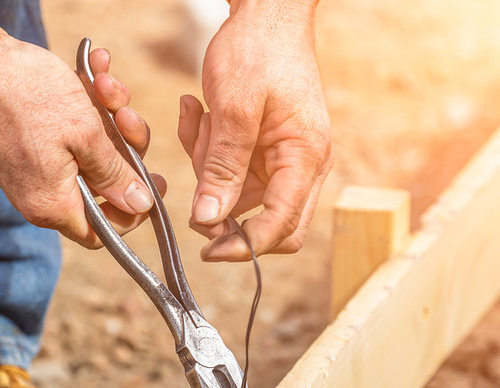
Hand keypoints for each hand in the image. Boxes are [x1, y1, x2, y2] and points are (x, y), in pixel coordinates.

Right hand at [0, 27, 165, 248]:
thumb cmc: (24, 94)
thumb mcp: (84, 133)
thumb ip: (115, 173)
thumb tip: (139, 205)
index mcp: (52, 204)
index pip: (103, 232)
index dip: (133, 211)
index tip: (152, 179)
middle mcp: (39, 193)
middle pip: (101, 185)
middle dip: (123, 146)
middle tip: (127, 115)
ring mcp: (31, 166)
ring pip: (88, 151)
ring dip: (106, 115)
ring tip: (105, 81)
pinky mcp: (26, 140)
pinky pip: (68, 131)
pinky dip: (84, 102)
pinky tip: (92, 67)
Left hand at [177, 0, 332, 261]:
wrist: (267, 12)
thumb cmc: (258, 50)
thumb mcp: (233, 108)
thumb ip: (222, 167)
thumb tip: (209, 221)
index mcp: (305, 158)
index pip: (282, 225)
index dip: (245, 247)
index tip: (208, 252)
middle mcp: (302, 166)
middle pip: (270, 223)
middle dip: (226, 213)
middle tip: (194, 194)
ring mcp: (284, 159)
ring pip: (241, 198)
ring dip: (209, 172)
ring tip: (199, 122)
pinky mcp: (265, 150)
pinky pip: (231, 171)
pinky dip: (208, 152)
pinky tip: (199, 114)